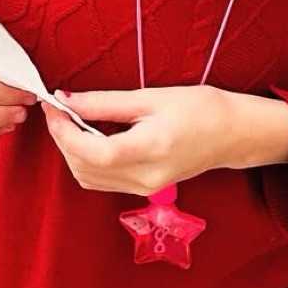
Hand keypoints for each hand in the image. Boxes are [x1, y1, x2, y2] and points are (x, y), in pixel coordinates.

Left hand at [39, 85, 241, 195]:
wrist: (234, 134)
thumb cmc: (202, 109)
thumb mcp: (152, 97)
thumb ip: (104, 102)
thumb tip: (67, 100)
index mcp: (150, 150)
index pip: (91, 152)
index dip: (64, 131)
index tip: (54, 106)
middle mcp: (145, 178)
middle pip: (84, 168)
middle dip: (63, 138)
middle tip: (60, 108)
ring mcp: (145, 189)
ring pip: (88, 178)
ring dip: (72, 151)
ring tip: (73, 120)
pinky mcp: (145, 189)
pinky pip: (102, 181)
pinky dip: (87, 160)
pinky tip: (91, 137)